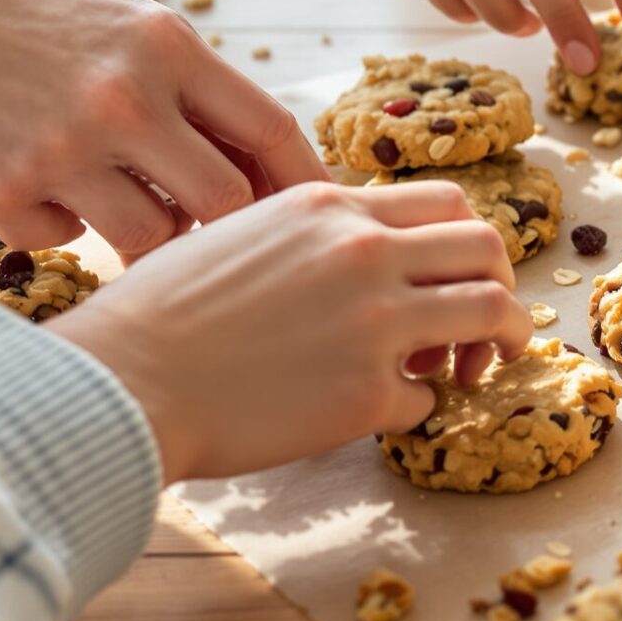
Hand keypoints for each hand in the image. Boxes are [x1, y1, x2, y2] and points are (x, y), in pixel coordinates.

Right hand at [0, 0, 323, 259]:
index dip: (303, 184)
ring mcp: (63, 147)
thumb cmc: (2, 12)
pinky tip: (18, 180)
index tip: (321, 220)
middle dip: (224, 227)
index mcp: (166, 46)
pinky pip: (65, 239)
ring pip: (151, 235)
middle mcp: (126, 97)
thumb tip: (256, 169)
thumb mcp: (112, 25)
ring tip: (98, 196)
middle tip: (206, 236)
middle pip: (228, 202)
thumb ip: (182, 88)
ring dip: (137, 232)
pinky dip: (54, 225)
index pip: (272, 130)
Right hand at [52, 180, 529, 481]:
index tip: (455, 278)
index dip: (465, 244)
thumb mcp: (239, 232)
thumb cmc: (160, 314)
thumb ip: (313, 235)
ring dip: (498, 342)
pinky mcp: (367, 393)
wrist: (121, 381)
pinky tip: (375, 416)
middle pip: (487, 248)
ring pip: (492, 310)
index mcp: (330, 208)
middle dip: (501, 286)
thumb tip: (370, 258)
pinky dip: (414, 409)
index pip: (447, 204)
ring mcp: (374, 322)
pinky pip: (428, 399)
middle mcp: (364, 252)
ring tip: (473, 369)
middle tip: (485, 329)